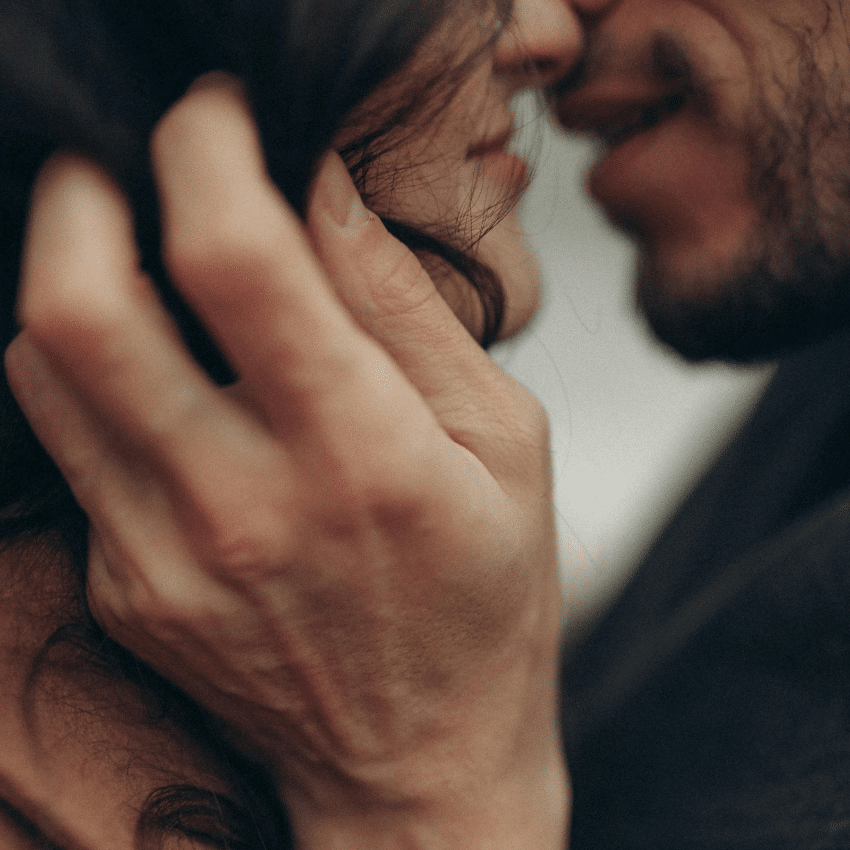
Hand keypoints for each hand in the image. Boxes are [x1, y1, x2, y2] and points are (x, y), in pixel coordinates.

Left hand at [5, 75, 567, 847]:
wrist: (417, 762)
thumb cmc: (486, 602)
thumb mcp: (504, 443)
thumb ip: (409, 311)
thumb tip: (328, 193)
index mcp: (365, 460)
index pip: (239, 263)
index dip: (208, 151)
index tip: (218, 116)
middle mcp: (243, 509)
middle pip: (84, 309)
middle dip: (82, 195)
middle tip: (121, 166)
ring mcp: (164, 559)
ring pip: (44, 370)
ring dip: (70, 278)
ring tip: (134, 258)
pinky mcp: (129, 587)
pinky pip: (69, 445)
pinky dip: (93, 374)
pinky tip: (159, 371)